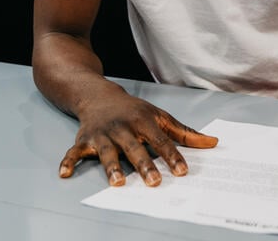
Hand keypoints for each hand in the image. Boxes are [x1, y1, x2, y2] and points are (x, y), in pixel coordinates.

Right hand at [59, 88, 217, 186]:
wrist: (99, 95)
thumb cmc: (134, 111)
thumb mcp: (160, 116)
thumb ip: (185, 133)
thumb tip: (212, 143)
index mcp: (143, 122)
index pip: (161, 140)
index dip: (172, 156)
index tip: (182, 171)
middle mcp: (123, 127)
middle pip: (134, 148)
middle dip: (144, 164)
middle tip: (154, 181)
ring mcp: (102, 134)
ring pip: (107, 152)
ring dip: (111, 167)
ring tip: (118, 182)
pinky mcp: (84, 139)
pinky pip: (74, 151)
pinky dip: (68, 161)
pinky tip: (65, 174)